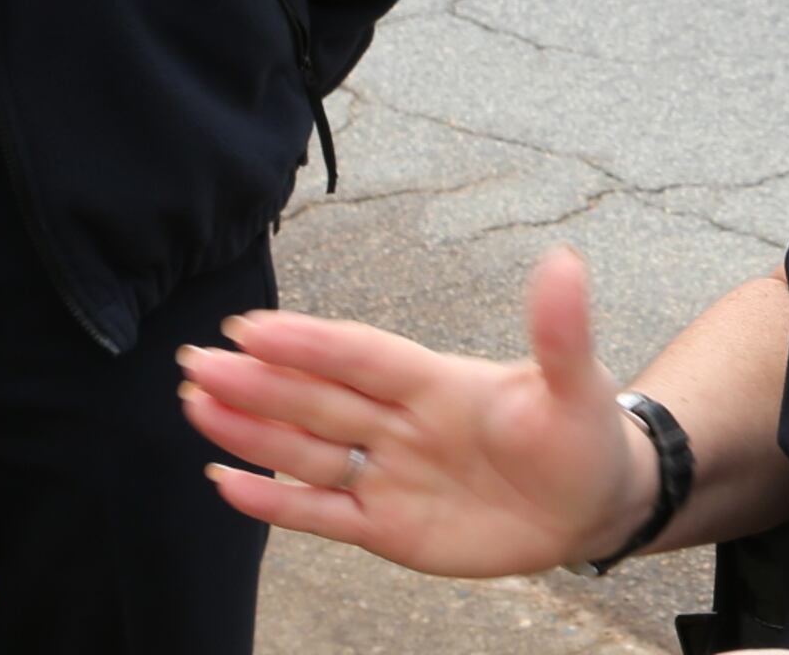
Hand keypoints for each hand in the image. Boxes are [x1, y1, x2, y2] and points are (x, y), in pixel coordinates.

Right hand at [180, 245, 655, 578]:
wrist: (591, 505)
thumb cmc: (584, 435)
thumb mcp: (578, 386)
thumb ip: (561, 332)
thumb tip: (564, 260)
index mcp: (436, 382)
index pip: (361, 357)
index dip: (310, 342)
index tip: (252, 325)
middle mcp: (400, 423)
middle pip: (318, 398)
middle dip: (258, 380)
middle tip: (198, 359)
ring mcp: (388, 474)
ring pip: (306, 449)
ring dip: (252, 428)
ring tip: (197, 403)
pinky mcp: (387, 527)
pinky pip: (321, 514)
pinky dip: (273, 500)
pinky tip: (225, 479)